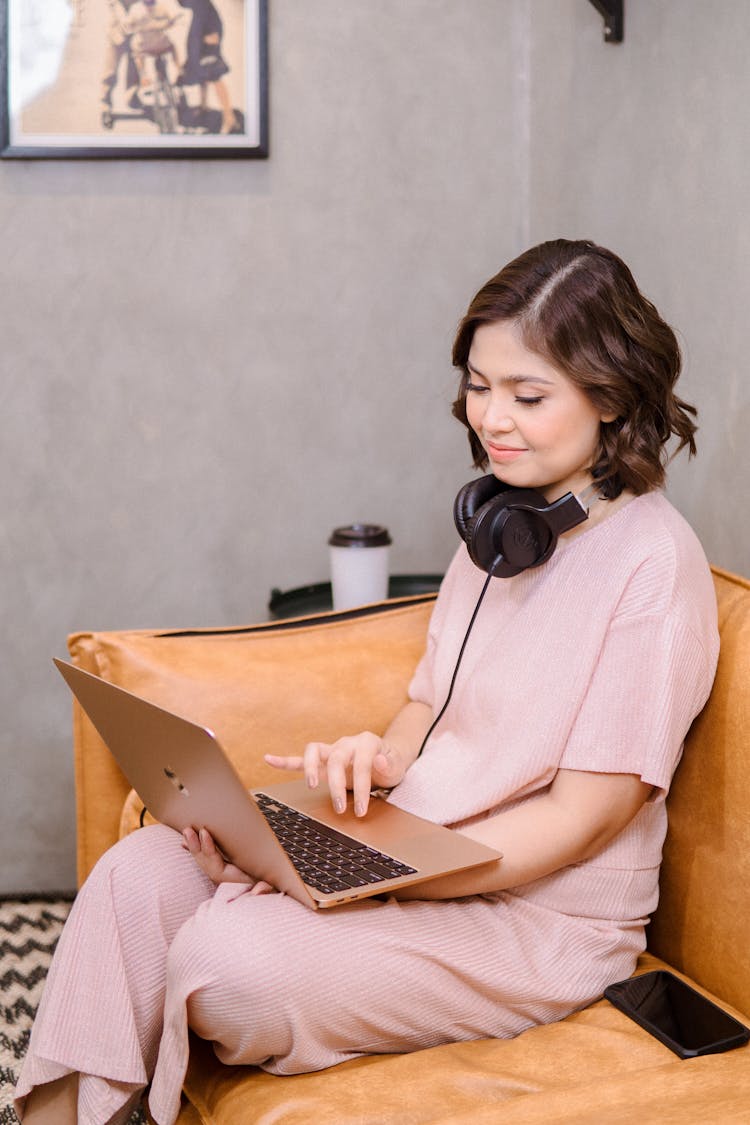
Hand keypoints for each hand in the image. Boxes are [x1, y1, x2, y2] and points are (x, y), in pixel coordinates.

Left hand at [182, 826, 275, 892]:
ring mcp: (218, 873)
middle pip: (204, 861)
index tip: (205, 832)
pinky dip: (195, 850)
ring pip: (203, 859)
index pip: (214, 864)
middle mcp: (221, 877)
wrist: (260, 896)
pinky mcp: (219, 869)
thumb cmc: (266, 887)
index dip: (209, 848)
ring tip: (186, 830)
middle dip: (196, 845)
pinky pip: (205, 859)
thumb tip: (258, 892)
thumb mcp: (268, 888)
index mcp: (229, 880)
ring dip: (194, 845)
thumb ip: (264, 890)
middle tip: (188, 829)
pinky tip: (183, 844)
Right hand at [265, 732, 406, 816]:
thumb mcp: (398, 765)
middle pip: (336, 759)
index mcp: (366, 742)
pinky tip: (269, 759)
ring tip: (311, 786)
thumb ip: (390, 763)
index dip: (361, 788)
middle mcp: (346, 743)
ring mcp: (333, 749)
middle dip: (336, 786)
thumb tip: (379, 760)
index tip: (361, 810)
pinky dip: (285, 760)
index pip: (360, 764)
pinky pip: (301, 758)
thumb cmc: (390, 764)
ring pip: (314, 751)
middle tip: (340, 809)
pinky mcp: (323, 759)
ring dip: (310, 768)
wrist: (386, 758)